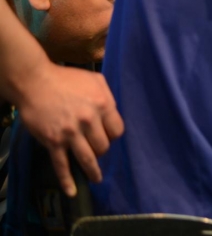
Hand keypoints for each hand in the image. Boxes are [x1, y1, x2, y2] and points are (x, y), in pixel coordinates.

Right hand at [16, 63, 123, 195]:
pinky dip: (67, 180)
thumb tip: (114, 111)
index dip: (113, 135)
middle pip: (103, 146)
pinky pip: (62, 165)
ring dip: (93, 171)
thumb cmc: (66, 79)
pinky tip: (72, 191)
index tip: (107, 136)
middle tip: (96, 148)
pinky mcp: (53, 141)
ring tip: (96, 178)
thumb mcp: (95, 79)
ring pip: (88, 158)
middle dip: (101, 149)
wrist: (34, 82)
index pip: (117, 131)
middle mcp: (88, 121)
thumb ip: (107, 95)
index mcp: (102, 105)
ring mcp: (70, 133)